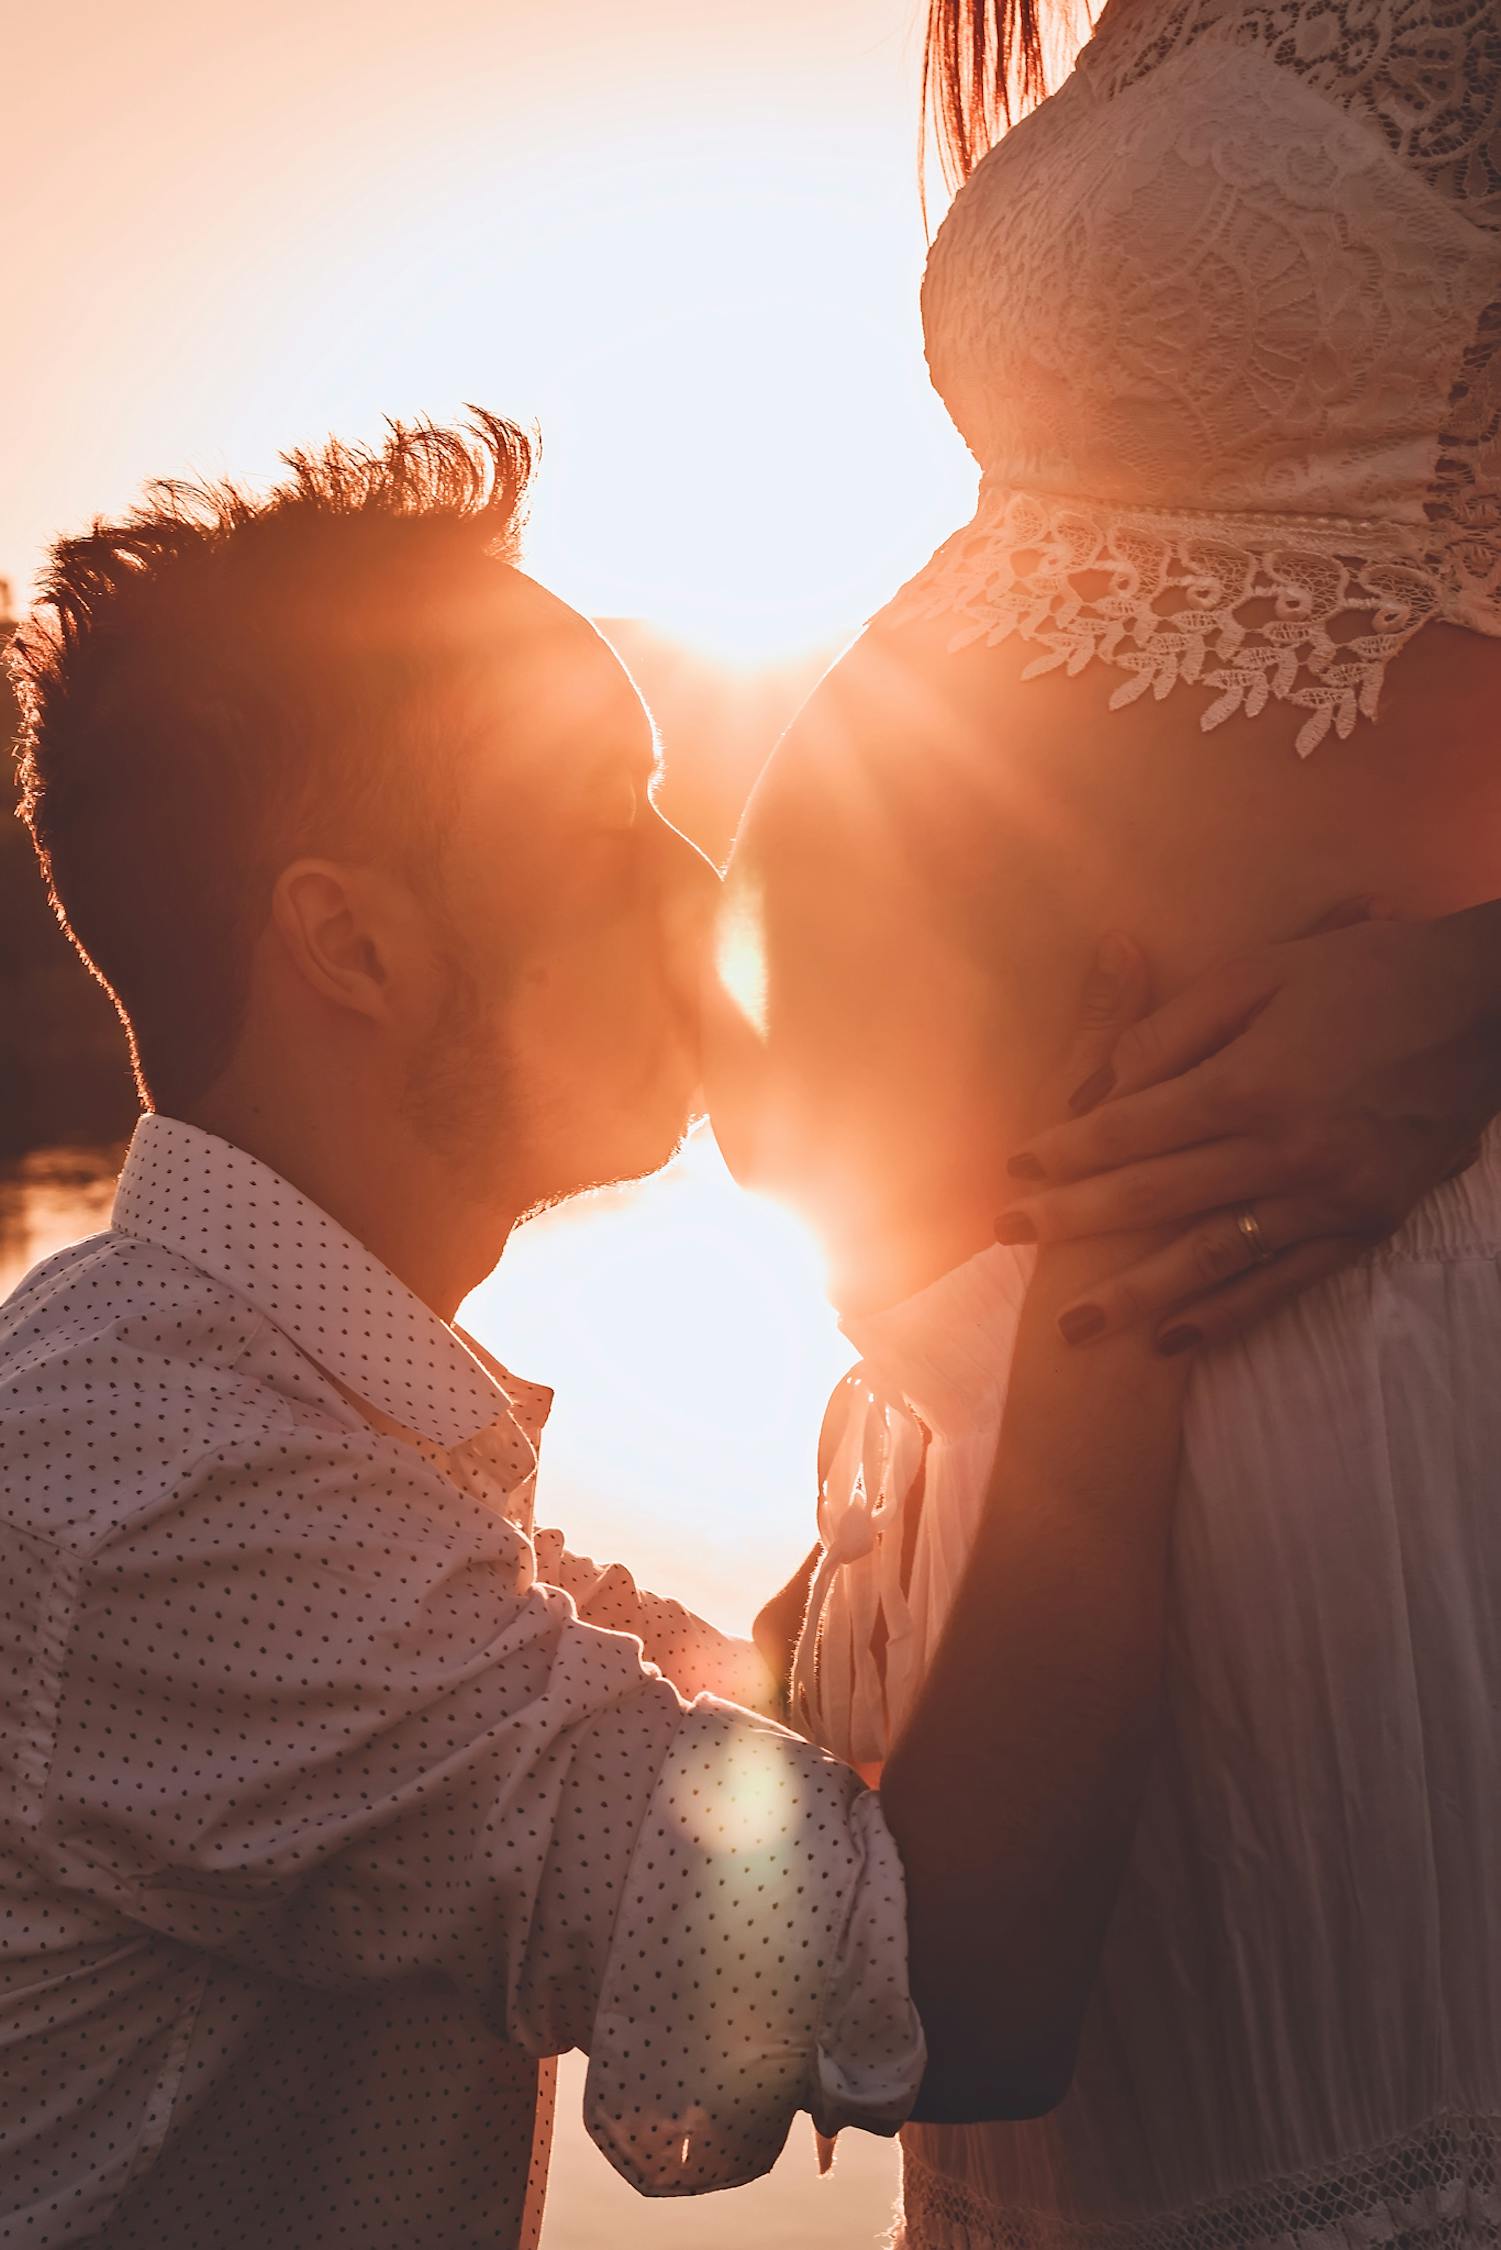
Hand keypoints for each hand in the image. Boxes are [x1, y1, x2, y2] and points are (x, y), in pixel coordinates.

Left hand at [998, 908, 1500, 1353]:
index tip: (1016, 1172)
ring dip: (1140, 1294)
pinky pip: (1287, 1282)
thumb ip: (1170, 1030)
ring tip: (1076, 1327)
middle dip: (1075, 1224)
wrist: (1489, 1005)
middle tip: (1011, 1244)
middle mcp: (1287, 1149)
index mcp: (1253, 1081)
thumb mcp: (1261, 974)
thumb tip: (1094, 1085)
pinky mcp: (1369, 1222)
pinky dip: (1230, 1313)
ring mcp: (1332, 1196)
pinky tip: (1176, 1337)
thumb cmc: (1367, 973)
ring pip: (1214, 1256)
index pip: (1132, 1128)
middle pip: (1156, 1196)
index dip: (1067, 1150)